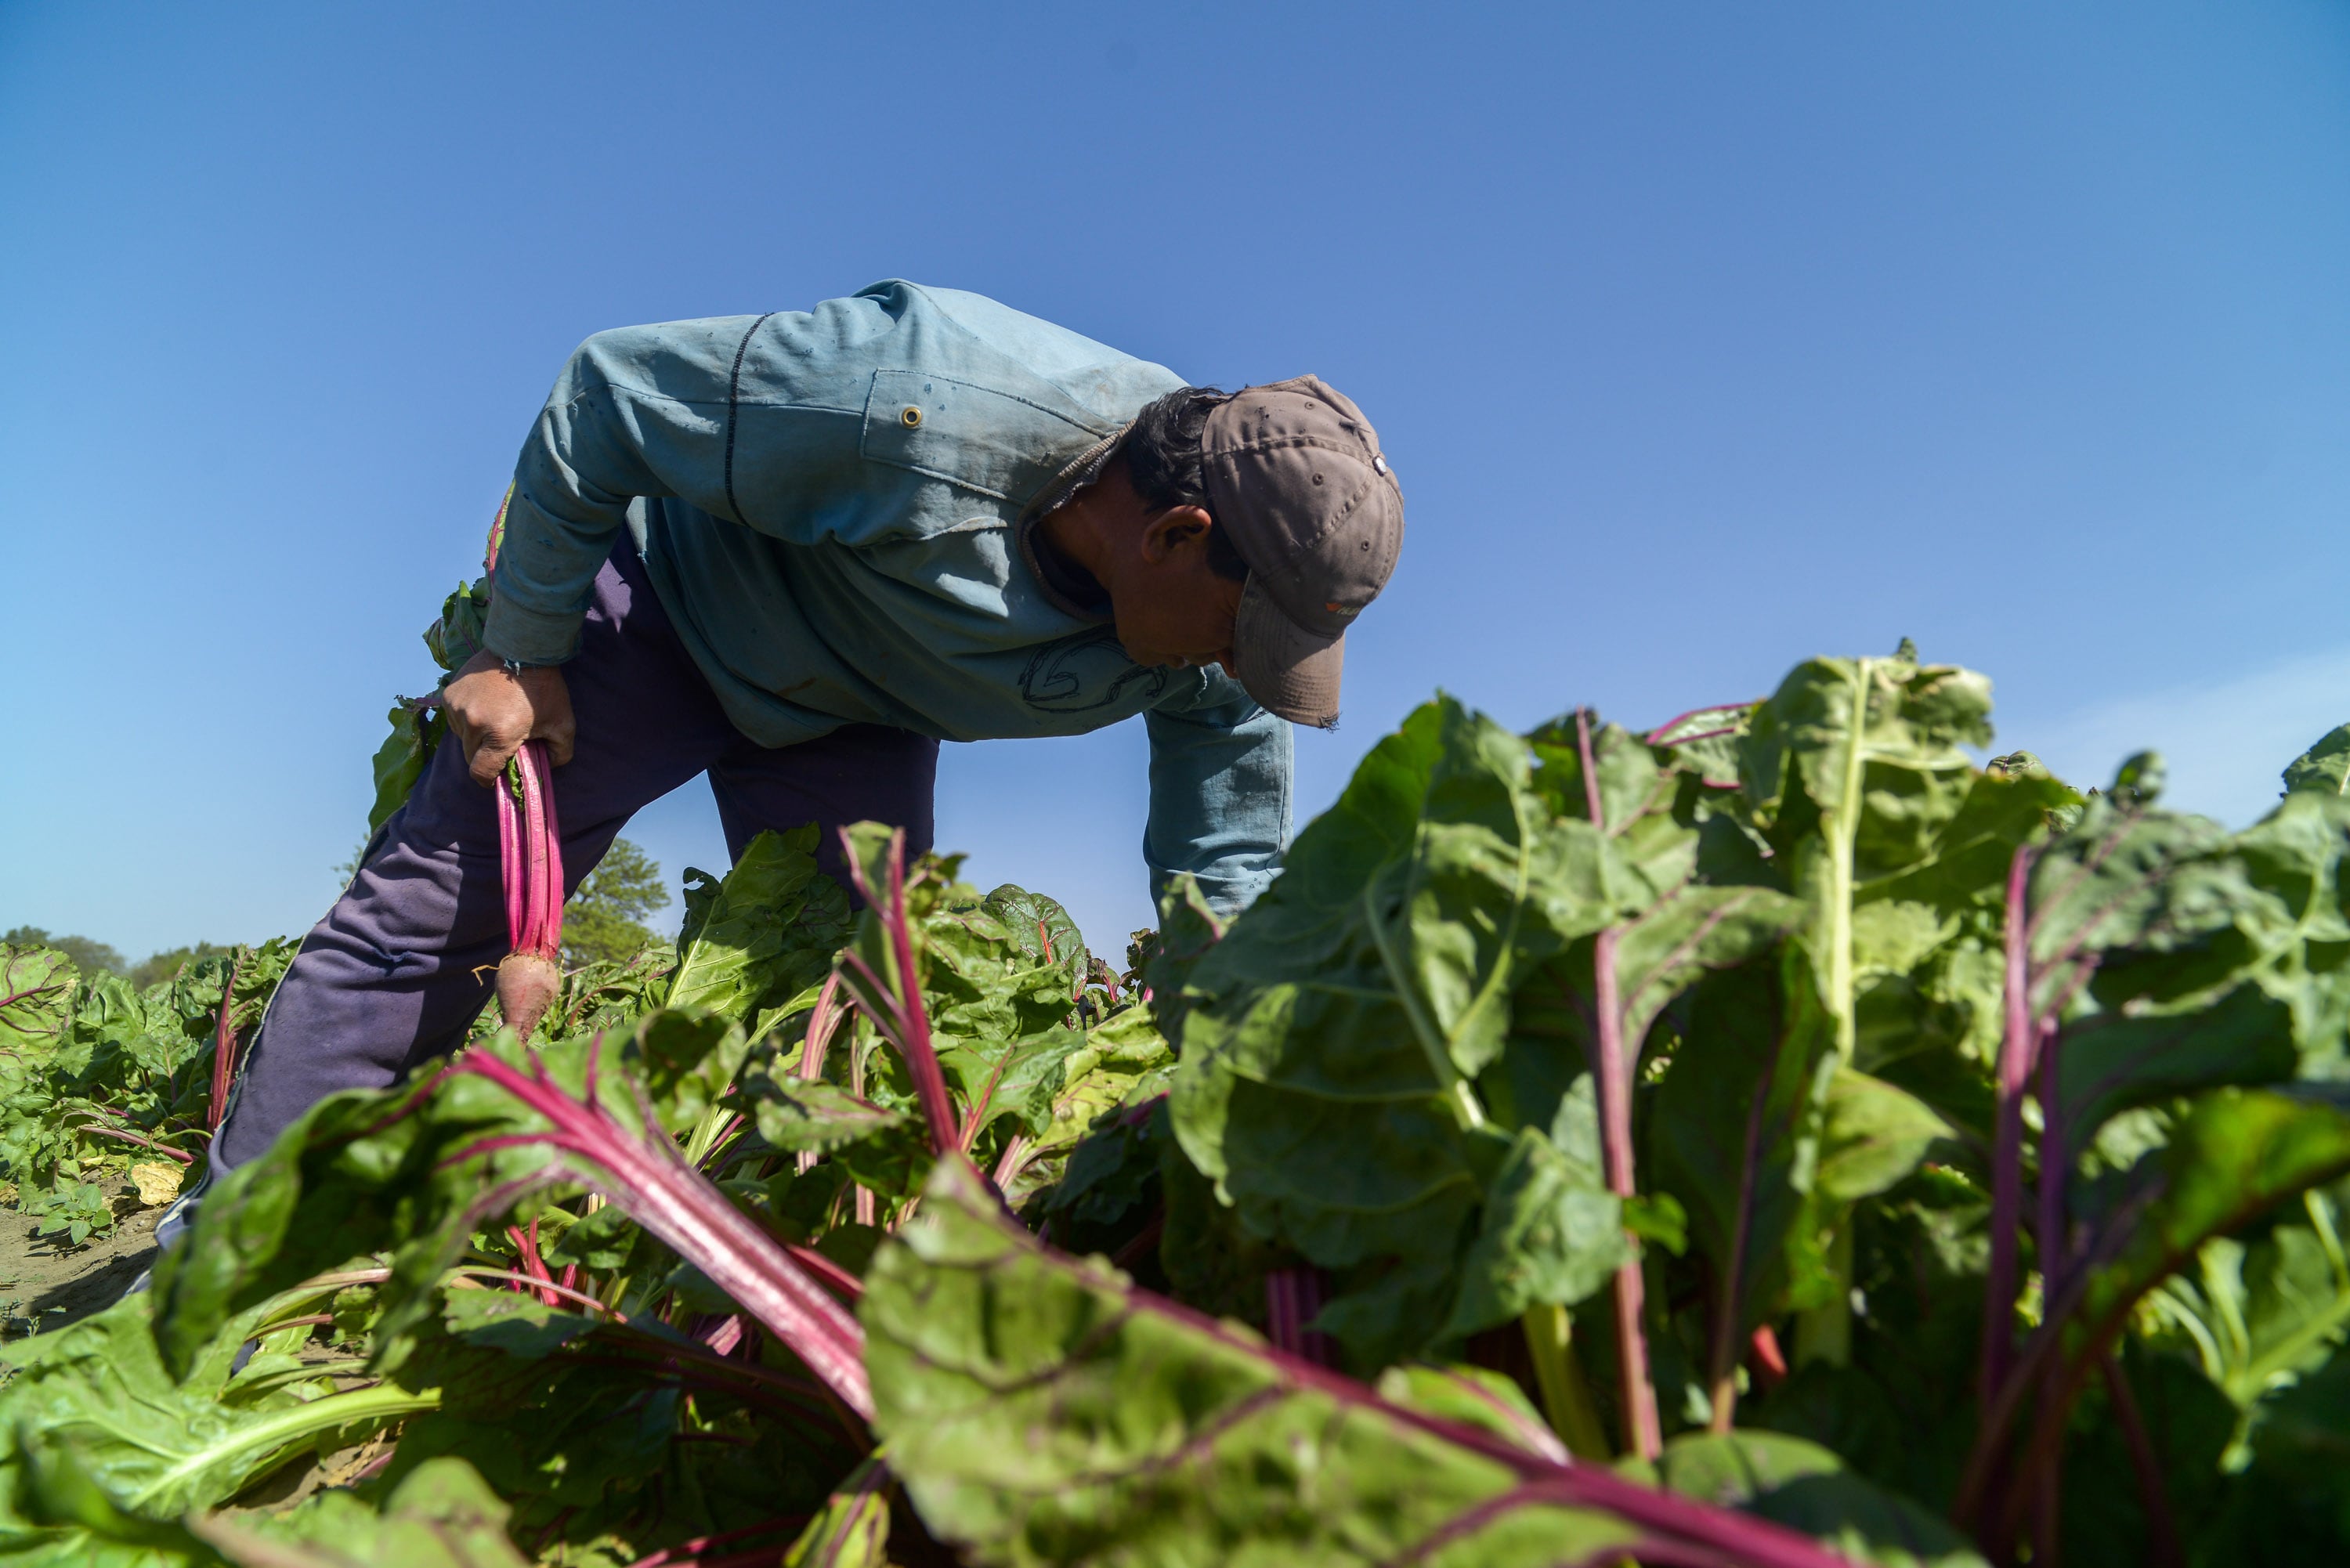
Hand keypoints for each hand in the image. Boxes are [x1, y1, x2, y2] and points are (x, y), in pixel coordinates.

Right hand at [442, 650, 576, 786]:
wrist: (522, 647)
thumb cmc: (545, 688)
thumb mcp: (563, 724)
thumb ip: (559, 754)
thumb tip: (544, 769)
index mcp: (499, 735)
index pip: (480, 773)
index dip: (490, 778)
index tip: (499, 772)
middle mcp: (472, 723)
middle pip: (470, 756)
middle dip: (486, 756)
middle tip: (504, 742)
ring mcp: (457, 707)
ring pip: (462, 737)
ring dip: (476, 736)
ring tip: (496, 720)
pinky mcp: (449, 694)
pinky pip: (455, 719)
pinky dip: (468, 719)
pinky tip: (486, 706)